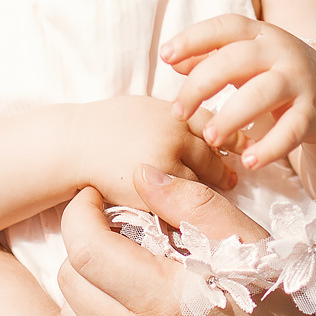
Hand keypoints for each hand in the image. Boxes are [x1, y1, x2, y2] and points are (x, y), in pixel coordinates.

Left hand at [55, 173, 315, 315]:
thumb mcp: (248, 248)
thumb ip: (193, 204)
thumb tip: (140, 173)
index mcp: (166, 298)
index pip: (85, 247)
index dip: (79, 214)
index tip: (93, 202)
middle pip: (70, 281)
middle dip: (83, 249)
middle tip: (112, 238)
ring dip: (88, 292)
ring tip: (123, 280)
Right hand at [61, 94, 239, 210]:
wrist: (73, 145)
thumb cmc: (108, 126)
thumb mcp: (147, 108)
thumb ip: (179, 118)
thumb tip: (212, 131)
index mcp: (174, 114)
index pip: (215, 126)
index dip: (233, 138)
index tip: (242, 149)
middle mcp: (173, 138)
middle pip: (212, 156)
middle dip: (223, 169)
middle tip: (232, 178)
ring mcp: (163, 167)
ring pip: (200, 181)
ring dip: (209, 187)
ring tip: (214, 194)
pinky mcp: (151, 193)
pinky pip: (179, 202)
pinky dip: (187, 204)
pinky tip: (188, 207)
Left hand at [163, 14, 315, 170]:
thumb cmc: (276, 74)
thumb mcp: (245, 61)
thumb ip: (210, 58)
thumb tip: (174, 60)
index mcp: (259, 35)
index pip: (225, 27)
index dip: (193, 38)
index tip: (165, 55)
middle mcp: (280, 52)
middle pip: (237, 59)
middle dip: (202, 84)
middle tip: (179, 111)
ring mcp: (299, 81)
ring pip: (263, 93)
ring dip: (231, 116)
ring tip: (210, 138)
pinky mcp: (313, 112)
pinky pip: (291, 130)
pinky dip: (269, 147)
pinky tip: (248, 162)